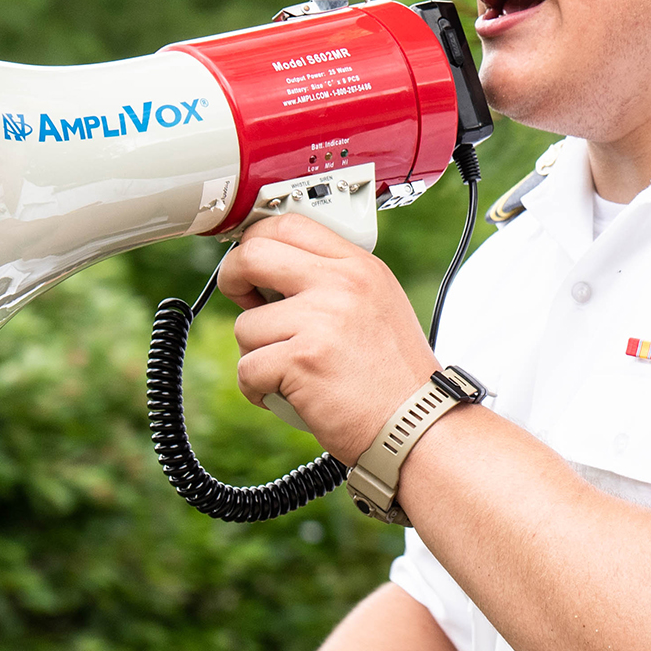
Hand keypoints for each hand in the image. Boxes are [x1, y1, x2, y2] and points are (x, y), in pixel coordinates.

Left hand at [217, 213, 436, 458]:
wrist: (417, 426)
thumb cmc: (396, 378)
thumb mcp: (378, 306)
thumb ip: (333, 283)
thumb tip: (270, 275)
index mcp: (360, 267)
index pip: (290, 225)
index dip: (256, 242)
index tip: (251, 264)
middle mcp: (342, 285)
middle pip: (254, 254)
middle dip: (233, 279)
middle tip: (243, 300)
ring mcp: (321, 320)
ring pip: (246, 325)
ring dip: (257, 354)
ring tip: (290, 372)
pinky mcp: (302, 360)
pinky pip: (247, 369)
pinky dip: (258, 390)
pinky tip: (285, 395)